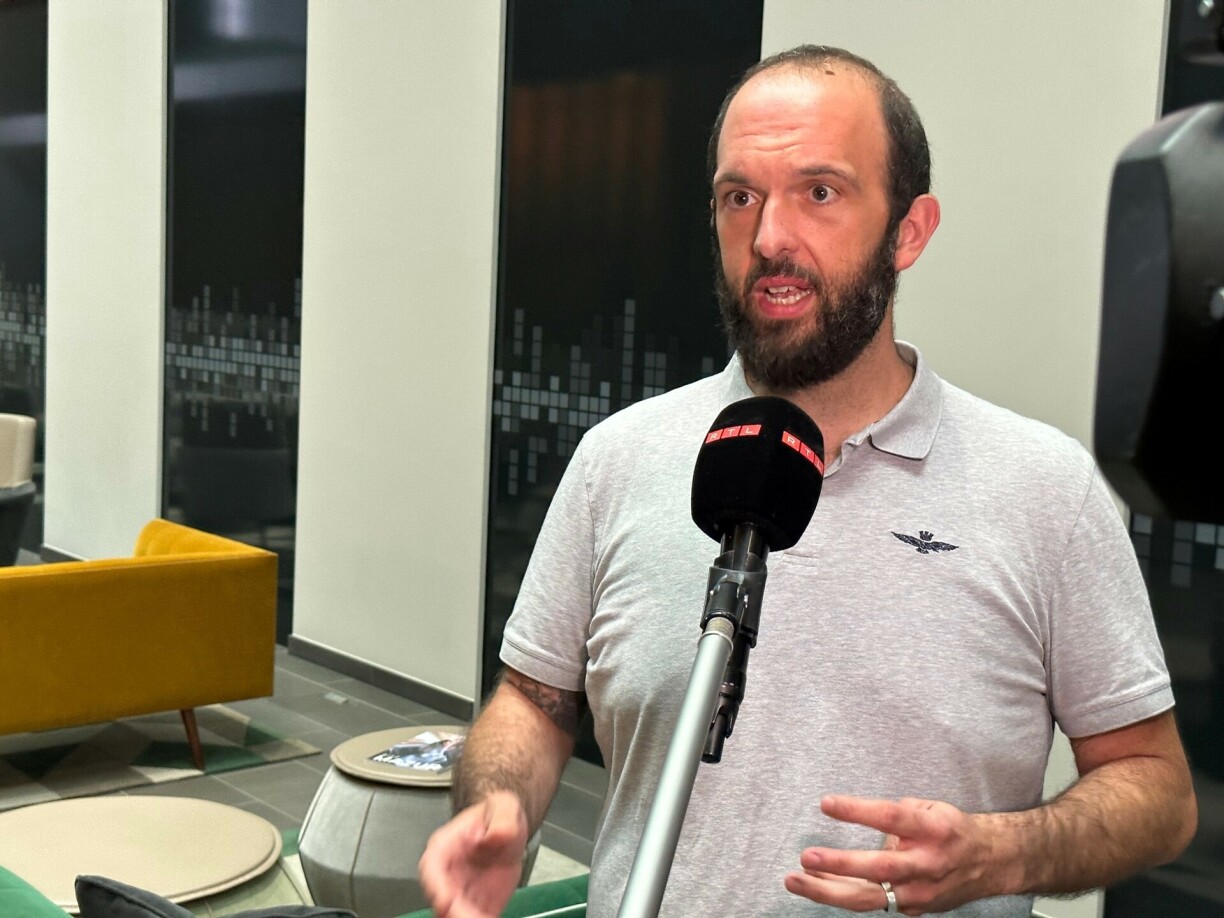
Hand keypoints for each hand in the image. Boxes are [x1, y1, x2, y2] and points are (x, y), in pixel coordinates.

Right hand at [418, 790, 529, 916]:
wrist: (508, 829)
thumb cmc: (497, 815)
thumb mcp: (504, 807)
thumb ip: (503, 819)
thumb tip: (497, 835)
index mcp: (445, 846)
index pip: (432, 866)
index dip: (436, 886)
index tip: (445, 900)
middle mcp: (447, 872)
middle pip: (443, 897)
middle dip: (454, 912)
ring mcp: (460, 891)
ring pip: (456, 912)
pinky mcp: (478, 904)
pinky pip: (476, 917)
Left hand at [783, 795, 1001, 914]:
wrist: (991, 863)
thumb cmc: (952, 830)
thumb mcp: (931, 808)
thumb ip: (897, 812)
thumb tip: (859, 814)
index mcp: (933, 829)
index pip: (890, 818)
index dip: (857, 811)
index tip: (826, 803)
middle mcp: (926, 864)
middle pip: (879, 868)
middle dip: (839, 865)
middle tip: (806, 857)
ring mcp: (920, 892)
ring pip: (870, 897)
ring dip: (828, 891)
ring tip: (795, 880)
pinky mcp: (913, 908)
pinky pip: (872, 902)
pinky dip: (842, 895)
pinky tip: (816, 885)